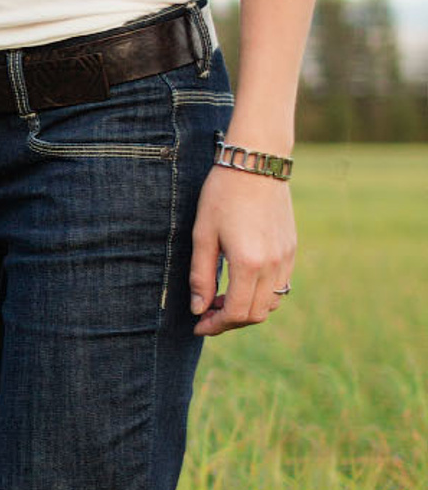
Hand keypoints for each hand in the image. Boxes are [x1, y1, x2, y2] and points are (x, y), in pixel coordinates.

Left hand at [188, 167, 294, 335]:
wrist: (256, 165)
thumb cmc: (222, 195)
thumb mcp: (202, 234)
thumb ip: (200, 275)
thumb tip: (198, 308)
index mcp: (248, 263)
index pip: (236, 312)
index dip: (216, 324)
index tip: (198, 325)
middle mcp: (273, 265)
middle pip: (255, 313)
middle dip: (229, 321)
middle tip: (205, 315)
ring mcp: (287, 258)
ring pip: (270, 303)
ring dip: (246, 309)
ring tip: (220, 299)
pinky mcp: (292, 250)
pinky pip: (280, 286)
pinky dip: (260, 295)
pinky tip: (239, 284)